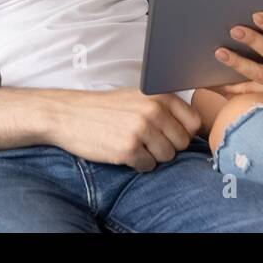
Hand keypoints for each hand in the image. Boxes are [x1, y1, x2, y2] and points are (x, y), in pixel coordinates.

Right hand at [41, 87, 201, 171]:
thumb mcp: (138, 97)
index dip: (182, 132)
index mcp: (159, 96)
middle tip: (144, 139)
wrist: (69, 114)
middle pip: (182, 143)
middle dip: (166, 145)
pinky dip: (136, 163)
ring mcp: (141, 130)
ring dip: (151, 155)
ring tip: (132, 143)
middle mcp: (153, 110)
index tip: (166, 133)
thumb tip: (194, 130)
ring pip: (167, 157)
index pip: (194, 123)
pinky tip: (122, 150)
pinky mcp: (128, 149)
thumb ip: (165, 108)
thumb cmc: (105, 108)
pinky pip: (148, 166)